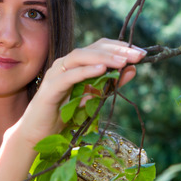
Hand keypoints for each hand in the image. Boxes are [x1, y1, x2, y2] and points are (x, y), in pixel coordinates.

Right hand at [16, 38, 146, 146]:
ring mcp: (56, 73)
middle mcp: (66, 64)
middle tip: (138, 55)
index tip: (141, 53)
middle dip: (117, 50)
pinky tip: (102, 70)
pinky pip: (69, 76)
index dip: (120, 47)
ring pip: (80, 57)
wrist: (38, 133)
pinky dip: (85, 71)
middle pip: (93, 48)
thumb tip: (132, 69)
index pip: (100, 47)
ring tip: (123, 61)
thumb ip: (111, 84)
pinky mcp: (50, 88)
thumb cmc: (65, 115)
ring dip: (103, 57)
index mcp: (77, 64)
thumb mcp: (94, 98)